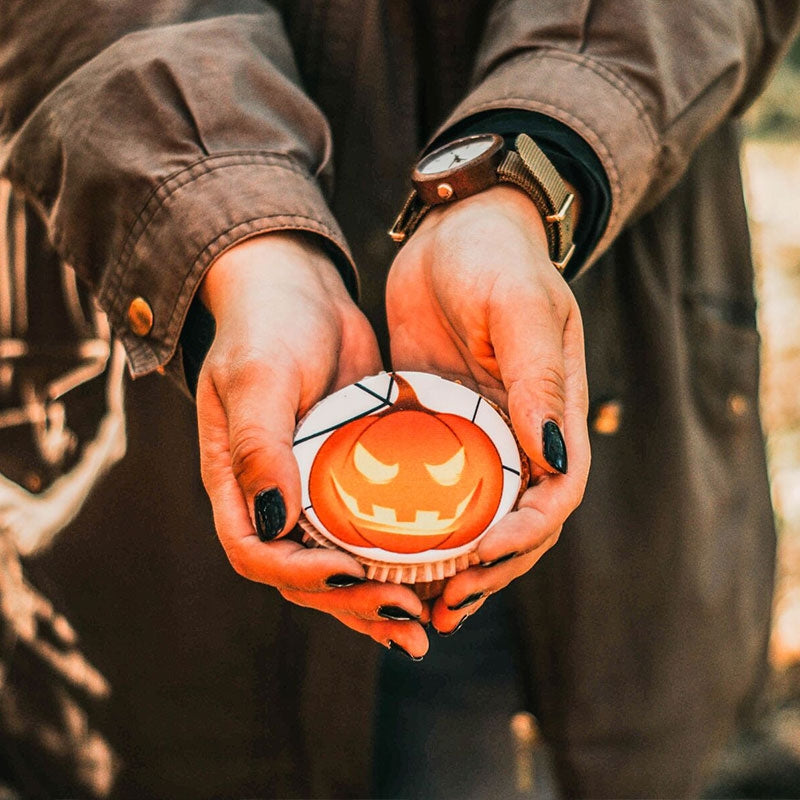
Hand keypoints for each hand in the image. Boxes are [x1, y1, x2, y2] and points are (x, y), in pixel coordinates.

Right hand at [196, 232, 428, 656]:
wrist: (297, 289)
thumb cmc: (265, 326)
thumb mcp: (257, 377)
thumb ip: (258, 447)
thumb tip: (272, 523)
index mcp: (237, 482)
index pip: (257, 553)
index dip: (300, 575)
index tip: (350, 571)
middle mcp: (272, 497)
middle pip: (302, 575)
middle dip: (351, 602)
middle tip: (407, 613)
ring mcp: (312, 489)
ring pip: (339, 564)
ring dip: (377, 599)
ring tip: (424, 622)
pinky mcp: (349, 475)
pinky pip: (370, 531)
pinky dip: (397, 560)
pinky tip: (433, 578)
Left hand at [385, 186, 590, 633]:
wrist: (455, 228)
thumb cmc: (497, 259)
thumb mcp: (522, 311)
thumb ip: (539, 384)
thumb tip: (553, 463)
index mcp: (551, 416)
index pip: (554, 498)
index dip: (523, 538)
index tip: (478, 557)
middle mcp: (519, 435)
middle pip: (516, 525)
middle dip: (488, 570)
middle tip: (443, 604)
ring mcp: (477, 435)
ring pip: (475, 518)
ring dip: (455, 564)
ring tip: (419, 601)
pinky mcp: (438, 427)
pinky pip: (432, 488)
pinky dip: (420, 527)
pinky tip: (387, 551)